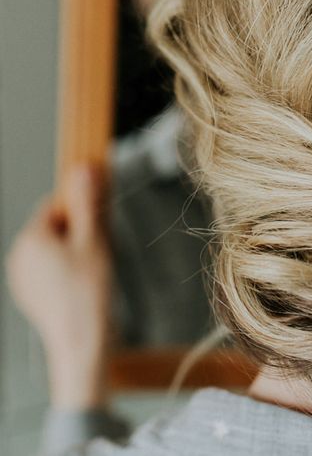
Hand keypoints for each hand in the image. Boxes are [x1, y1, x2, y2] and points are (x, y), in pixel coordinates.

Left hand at [6, 164, 111, 409]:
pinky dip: (64, 271)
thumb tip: (84, 167)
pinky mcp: (27, 293)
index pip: (56, 205)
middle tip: (98, 253)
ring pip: (52, 249)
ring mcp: (20, 276)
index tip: (99, 224)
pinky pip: (47, 269)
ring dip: (72, 252)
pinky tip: (80, 285)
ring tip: (91, 272)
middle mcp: (17, 254)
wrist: (80, 340)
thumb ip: (87, 202)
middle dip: (77, 233)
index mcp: (30, 237)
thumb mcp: (94, 240)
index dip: (81, 211)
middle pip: (53, 227)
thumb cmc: (88, 291)